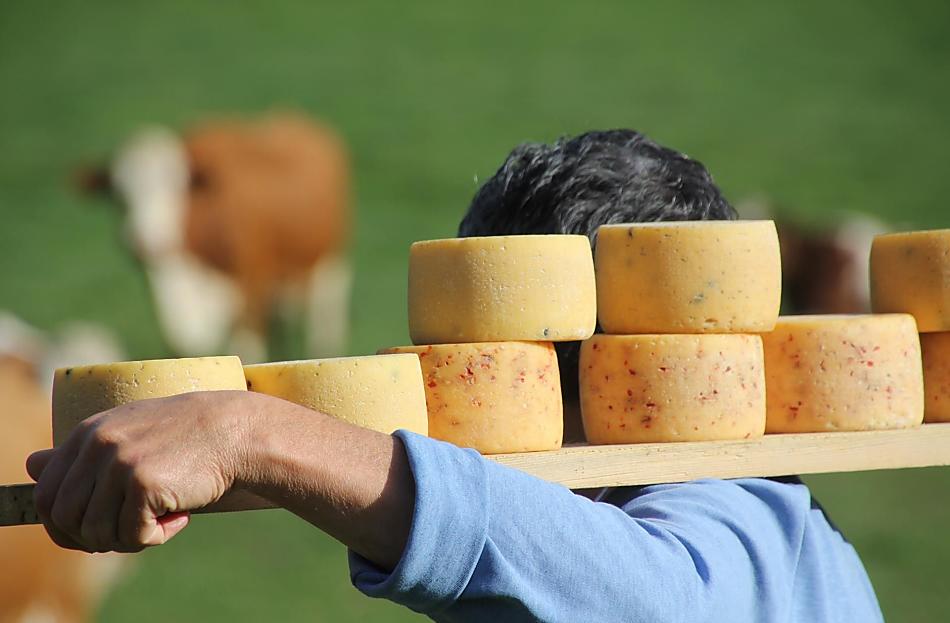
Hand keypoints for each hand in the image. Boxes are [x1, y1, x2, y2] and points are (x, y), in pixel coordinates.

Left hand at [27, 390, 252, 552]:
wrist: (237, 431)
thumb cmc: (187, 436)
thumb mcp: (129, 434)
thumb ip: (81, 452)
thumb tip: (30, 464)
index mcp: (88, 433)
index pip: (46, 494)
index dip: (64, 525)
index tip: (94, 532)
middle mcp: (98, 445)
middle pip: (65, 519)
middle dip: (94, 538)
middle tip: (131, 530)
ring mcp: (119, 463)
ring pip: (96, 532)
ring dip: (129, 539)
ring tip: (160, 520)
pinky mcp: (143, 483)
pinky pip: (132, 536)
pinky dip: (156, 537)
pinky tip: (180, 516)